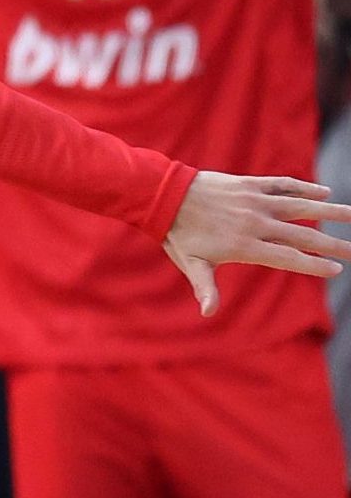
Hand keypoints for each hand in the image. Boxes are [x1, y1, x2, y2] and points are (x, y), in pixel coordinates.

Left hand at [163, 173, 350, 315]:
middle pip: (302, 236)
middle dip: (332, 245)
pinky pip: (282, 185)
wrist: (163, 194)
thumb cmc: (177, 234)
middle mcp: (255, 223)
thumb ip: (205, 287)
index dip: (313, 265)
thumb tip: (208, 313)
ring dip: (328, 211)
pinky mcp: (249, 184)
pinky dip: (303, 188)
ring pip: (299, 206)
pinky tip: (323, 193)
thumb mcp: (191, 264)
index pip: (288, 258)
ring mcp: (254, 201)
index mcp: (245, 245)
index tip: (337, 270)